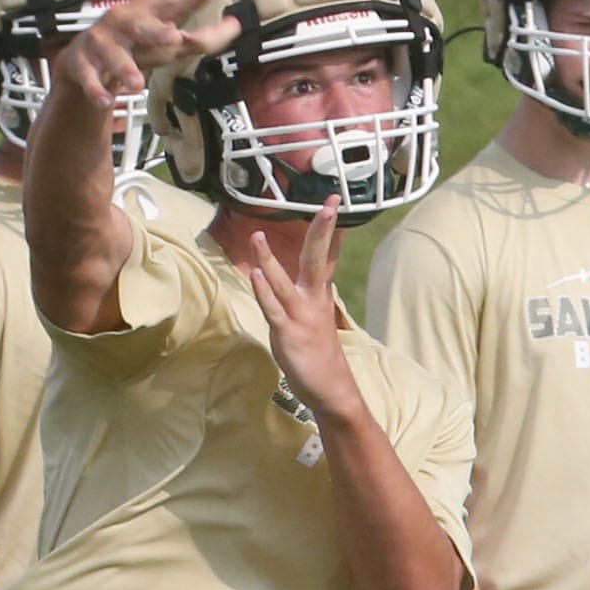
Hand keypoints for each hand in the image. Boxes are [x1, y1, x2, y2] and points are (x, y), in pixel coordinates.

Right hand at [55, 0, 237, 109]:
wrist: (83, 58)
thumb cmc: (133, 45)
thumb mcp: (164, 41)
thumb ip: (200, 37)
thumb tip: (235, 25)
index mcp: (146, 16)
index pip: (171, 8)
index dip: (189, 1)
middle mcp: (123, 24)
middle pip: (139, 25)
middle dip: (154, 30)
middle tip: (172, 38)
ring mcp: (100, 43)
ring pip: (112, 53)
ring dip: (123, 67)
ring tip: (136, 84)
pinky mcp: (81, 63)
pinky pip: (87, 76)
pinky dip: (95, 88)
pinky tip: (105, 100)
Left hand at [235, 200, 362, 422]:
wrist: (331, 389)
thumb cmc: (320, 353)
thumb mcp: (318, 316)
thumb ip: (311, 292)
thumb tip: (310, 274)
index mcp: (320, 295)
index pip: (326, 254)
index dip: (329, 228)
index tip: (334, 200)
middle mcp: (313, 301)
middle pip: (315, 260)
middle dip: (320, 231)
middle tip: (327, 205)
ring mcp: (300, 317)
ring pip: (284, 283)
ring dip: (269, 260)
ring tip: (258, 237)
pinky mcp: (287, 334)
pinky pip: (273, 310)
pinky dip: (264, 292)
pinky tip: (256, 276)